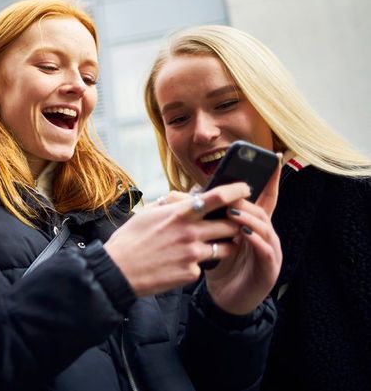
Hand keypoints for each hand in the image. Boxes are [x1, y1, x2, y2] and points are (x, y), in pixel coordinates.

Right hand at [104, 183, 249, 296]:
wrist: (118, 271)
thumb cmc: (129, 240)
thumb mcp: (147, 214)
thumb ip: (170, 204)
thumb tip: (186, 197)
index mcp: (179, 214)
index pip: (217, 197)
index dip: (236, 190)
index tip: (245, 189)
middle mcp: (190, 232)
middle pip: (230, 224)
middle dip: (235, 224)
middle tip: (231, 224)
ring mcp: (192, 254)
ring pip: (226, 248)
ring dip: (224, 246)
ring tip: (212, 246)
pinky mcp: (191, 273)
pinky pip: (205, 267)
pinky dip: (198, 265)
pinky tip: (182, 264)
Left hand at [204, 162, 282, 314]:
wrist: (224, 299)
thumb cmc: (218, 265)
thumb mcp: (212, 237)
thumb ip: (206, 217)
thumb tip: (183, 195)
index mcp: (253, 226)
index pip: (264, 199)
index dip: (270, 179)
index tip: (274, 159)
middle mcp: (265, 236)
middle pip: (263, 210)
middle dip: (250, 199)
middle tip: (234, 191)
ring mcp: (270, 252)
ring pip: (265, 228)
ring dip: (250, 218)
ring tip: (234, 211)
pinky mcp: (269, 270)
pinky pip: (266, 251)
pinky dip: (256, 241)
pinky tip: (244, 234)